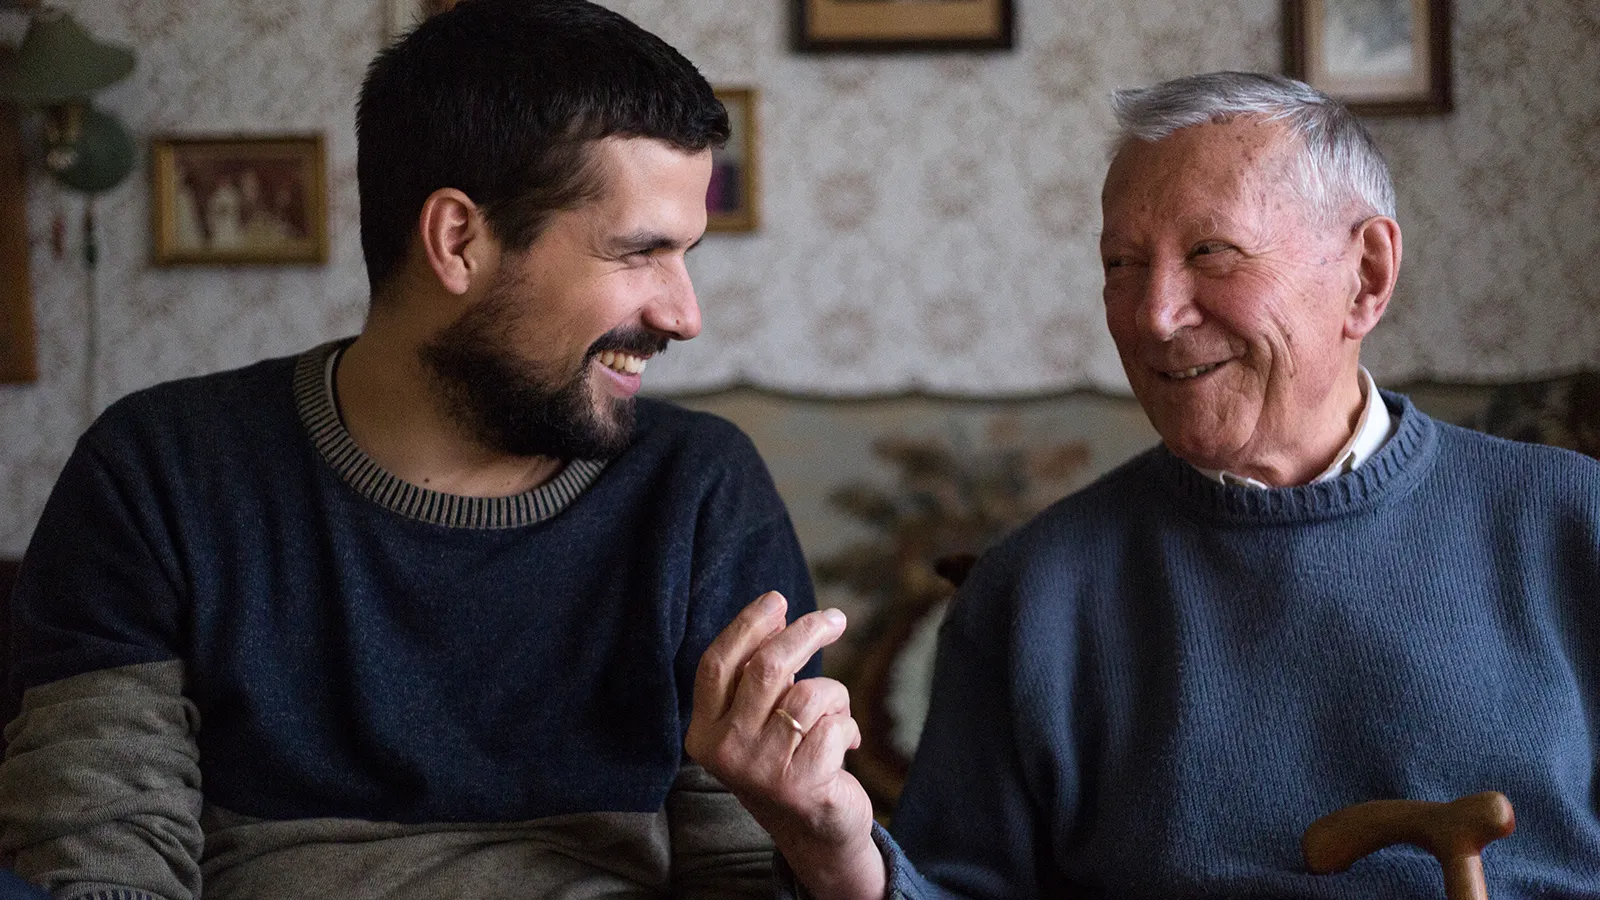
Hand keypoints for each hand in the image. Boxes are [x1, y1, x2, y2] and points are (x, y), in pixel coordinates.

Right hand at [686, 591, 885, 899]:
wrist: (815, 832)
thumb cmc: (786, 758)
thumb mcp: (758, 718)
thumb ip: (757, 673)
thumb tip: (776, 609)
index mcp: (703, 732)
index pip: (717, 664)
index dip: (747, 625)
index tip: (778, 599)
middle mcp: (724, 751)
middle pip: (766, 667)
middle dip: (806, 633)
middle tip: (835, 620)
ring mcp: (760, 770)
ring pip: (809, 694)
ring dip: (835, 695)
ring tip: (835, 715)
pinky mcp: (800, 784)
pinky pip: (835, 724)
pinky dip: (848, 726)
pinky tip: (843, 747)